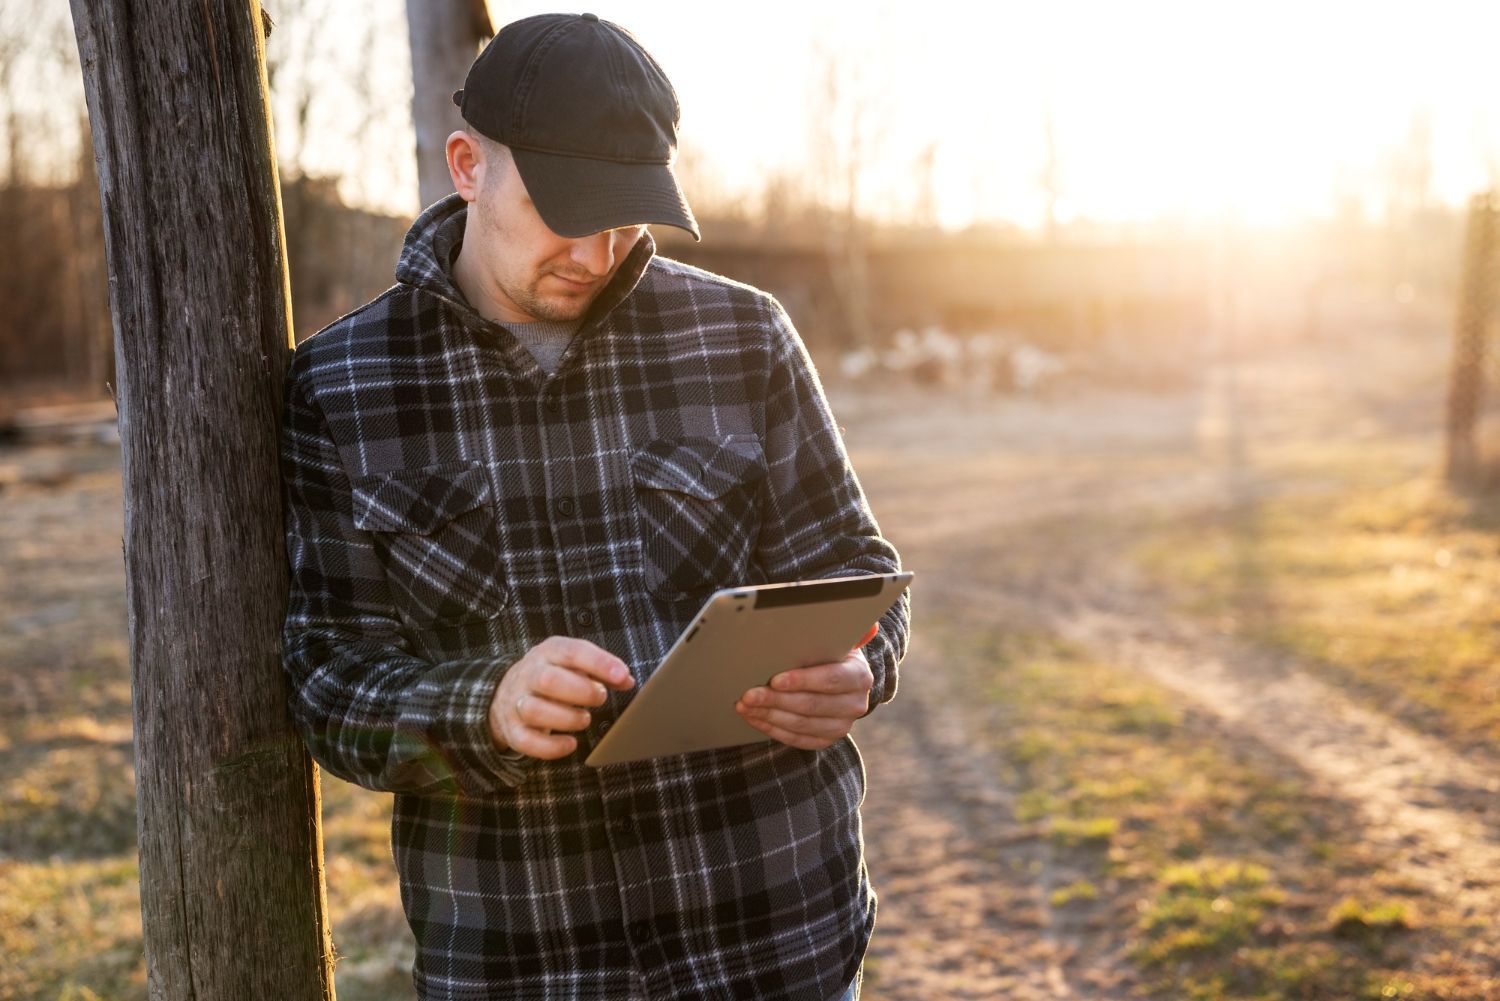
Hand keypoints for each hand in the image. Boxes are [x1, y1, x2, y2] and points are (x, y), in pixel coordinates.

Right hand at [488, 636, 634, 758]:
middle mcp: (528, 675)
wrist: (508, 690)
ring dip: (566, 718)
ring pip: (534, 710)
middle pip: (548, 680)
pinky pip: (526, 741)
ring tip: (584, 719)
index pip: (572, 652)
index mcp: (548, 653)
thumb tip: (626, 680)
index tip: (621, 675)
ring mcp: (517, 702)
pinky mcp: (512, 729)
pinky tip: (570, 744)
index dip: (599, 663)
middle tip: (600, 697)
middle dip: (581, 691)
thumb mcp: (573, 664)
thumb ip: (600, 670)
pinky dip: (551, 747)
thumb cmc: (553, 675)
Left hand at [734, 624, 877, 750]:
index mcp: (860, 677)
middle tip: (749, 694)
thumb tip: (871, 626)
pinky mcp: (826, 739)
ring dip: (769, 715)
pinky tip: (754, 718)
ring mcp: (842, 726)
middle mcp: (856, 705)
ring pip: (801, 725)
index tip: (775, 679)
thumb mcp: (836, 640)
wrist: (837, 681)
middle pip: (811, 705)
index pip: (830, 680)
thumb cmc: (829, 654)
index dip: (802, 681)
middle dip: (776, 700)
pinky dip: (772, 729)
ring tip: (745, 705)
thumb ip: (845, 630)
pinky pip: (797, 739)